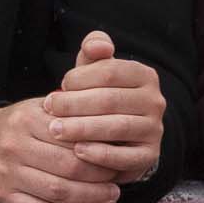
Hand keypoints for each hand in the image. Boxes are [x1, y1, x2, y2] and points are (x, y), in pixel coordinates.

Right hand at [0, 96, 123, 202]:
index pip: (74, 140)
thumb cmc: (21, 125)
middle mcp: (14, 146)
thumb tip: (113, 136)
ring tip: (107, 197)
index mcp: (27, 120)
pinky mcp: (5, 196)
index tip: (117, 159)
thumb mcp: (42, 108)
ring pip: (58, 192)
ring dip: (89, 198)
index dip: (101, 153)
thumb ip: (71, 117)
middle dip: (100, 178)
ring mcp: (8, 173)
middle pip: (69, 167)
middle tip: (116, 181)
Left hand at [38, 30, 166, 184]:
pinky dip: (100, 154)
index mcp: (144, 75)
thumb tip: (96, 45)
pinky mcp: (149, 156)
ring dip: (82, 128)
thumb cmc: (98, 96)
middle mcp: (155, 101)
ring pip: (118, 127)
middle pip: (111, 99)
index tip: (59, 85)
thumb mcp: (94, 71)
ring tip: (55, 130)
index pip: (109, 71)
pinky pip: (126, 157)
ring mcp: (154, 129)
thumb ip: (92, 52)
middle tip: (49, 109)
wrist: (116, 136)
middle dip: (74, 104)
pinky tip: (77, 151)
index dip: (80, 77)